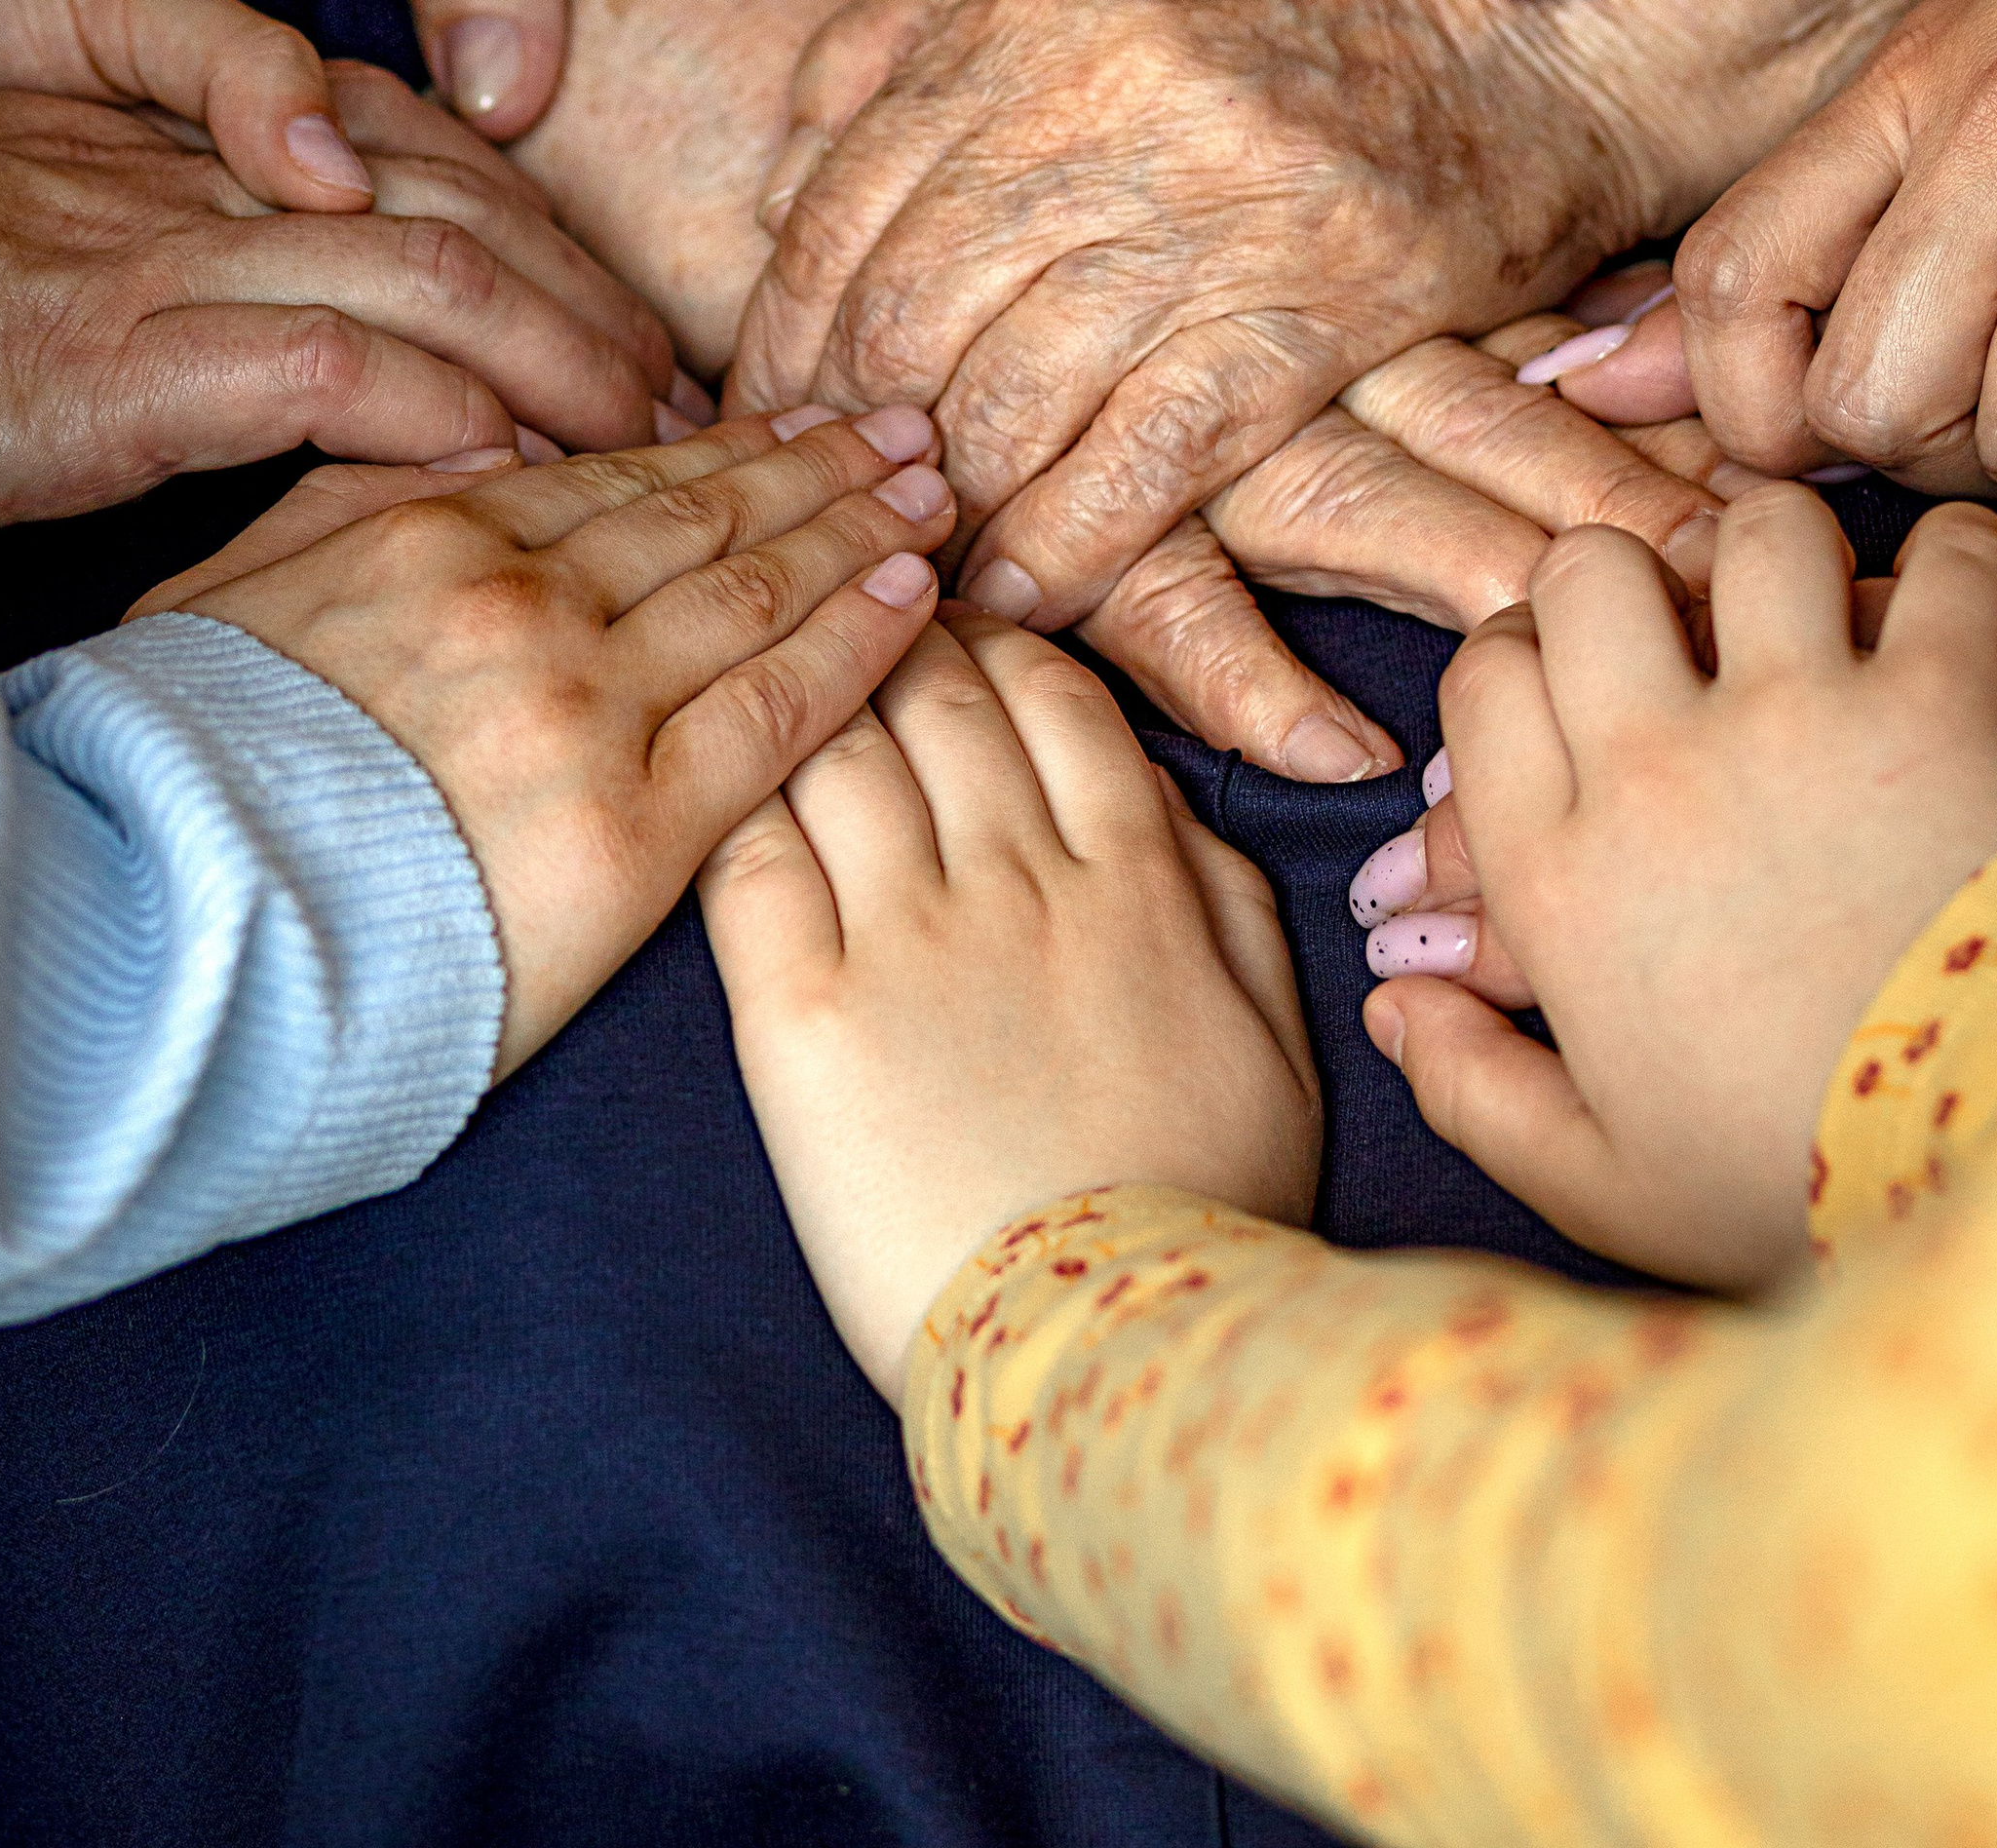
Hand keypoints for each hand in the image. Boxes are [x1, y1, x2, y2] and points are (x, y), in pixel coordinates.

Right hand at [0, 64, 675, 537]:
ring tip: (660, 439)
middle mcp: (191, 184)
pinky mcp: (107, 363)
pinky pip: (326, 361)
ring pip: (434, 268)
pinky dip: (442, 410)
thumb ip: (156, 305)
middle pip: (464, 201)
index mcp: (176, 153)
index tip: (628, 328)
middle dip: (599, 295)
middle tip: (699, 394)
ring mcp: (156, 263)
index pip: (418, 161)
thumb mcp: (16, 282)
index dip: (543, 237)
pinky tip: (521, 467)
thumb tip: (273, 397)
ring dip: (567, 354)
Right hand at [140, 407, 956, 1072]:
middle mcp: (524, 597)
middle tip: (907, 431)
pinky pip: (777, 714)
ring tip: (935, 496)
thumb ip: (344, 510)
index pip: (614, 478)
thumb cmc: (163, 784)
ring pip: (759, 593)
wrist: (150, 935)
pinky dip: (857, 646)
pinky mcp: (630, 827)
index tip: (794, 425)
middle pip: (708, 515)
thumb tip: (445, 455)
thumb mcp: (222, 595)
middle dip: (819, 470)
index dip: (720, 447)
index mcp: (428, 537)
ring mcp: (585, 705)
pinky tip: (916, 602)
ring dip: (861, 535)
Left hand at [699, 617, 1320, 1398]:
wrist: (1103, 1362)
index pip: (1051, 693)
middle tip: (850, 634)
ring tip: (778, 690)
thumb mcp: (1274, 1041)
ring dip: (810, 700)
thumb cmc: (1203, 1213)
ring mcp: (906, 941)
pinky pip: (752, 857)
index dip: (997, 642)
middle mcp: (1019, 880)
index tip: (960, 634)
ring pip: (839, 748)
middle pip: (935, 693)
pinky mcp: (802, 1017)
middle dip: (889, 638)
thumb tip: (1161, 802)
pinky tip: (722, 782)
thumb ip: (1224, 897)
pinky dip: (739, 797)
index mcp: (1138, 878)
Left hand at [730, 0, 1990, 624]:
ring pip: (1004, 399)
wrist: (1543, 0)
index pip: (836, 205)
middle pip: (901, 316)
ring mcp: (1204, 205)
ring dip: (943, 512)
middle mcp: (1095, 94)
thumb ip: (917, 33)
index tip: (765, 420)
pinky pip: (1140, 462)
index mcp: (1024, 0)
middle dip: (845, 442)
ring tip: (912, 568)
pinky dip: (1062, 551)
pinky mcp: (1307, 308)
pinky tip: (1019, 599)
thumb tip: (773, 173)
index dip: (781, 337)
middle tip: (824, 518)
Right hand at [1067, 282, 1756, 779]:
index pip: (1543, 361)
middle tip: (1743, 595)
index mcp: (1369, 294)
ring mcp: (1192, 441)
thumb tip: (1643, 331)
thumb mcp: (1321, 250)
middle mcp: (1298, 360)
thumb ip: (1472, 299)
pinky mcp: (1082, 528)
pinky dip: (1247, 679)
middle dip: (1619, 517)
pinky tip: (1340, 752)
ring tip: (1593, 668)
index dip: (1667, 427)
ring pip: (1356, 507)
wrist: (923, 280)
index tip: (1786, 497)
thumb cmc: (1142, 251)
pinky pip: (1170, 608)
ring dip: (1475, 589)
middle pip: (1487, 429)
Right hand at [1363, 488, 1996, 1286]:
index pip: (1483, 679)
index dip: (1519, 657)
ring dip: (1784, 551)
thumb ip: (1473, 1088)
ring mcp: (1797, 721)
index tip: (1568, 685)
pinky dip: (1967, 561)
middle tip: (1679, 631)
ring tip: (1813, 601)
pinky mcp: (1941, 703)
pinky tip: (1961, 597)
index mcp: (1560, 876)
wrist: (1996, 1170)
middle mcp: (1654, 771)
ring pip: (1754, 532)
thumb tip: (1389, 1005)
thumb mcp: (1606, 1183)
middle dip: (1626, 580)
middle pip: (1589, 576)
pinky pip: (1949, 561)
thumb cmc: (1800, 1184)